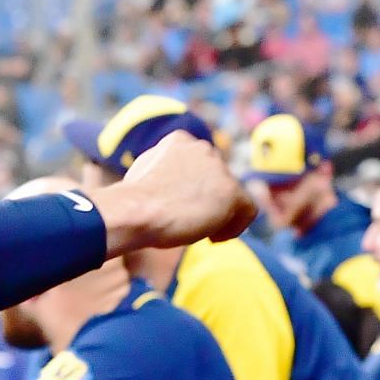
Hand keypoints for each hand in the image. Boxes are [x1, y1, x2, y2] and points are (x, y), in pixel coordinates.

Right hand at [93, 131, 255, 255]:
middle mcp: (203, 148)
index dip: (195, 188)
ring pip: (232, 195)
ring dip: (219, 215)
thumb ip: (166, 170)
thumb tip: (175, 182)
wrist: (135, 211)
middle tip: (192, 221)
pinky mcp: (231, 190)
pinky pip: (248, 209)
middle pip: (217, 179)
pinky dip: (234, 227)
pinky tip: (213, 239)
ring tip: (201, 232)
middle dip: (208, 200)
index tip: (183, 205)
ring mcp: (219, 168)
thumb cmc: (132, 201)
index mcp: (180, 140)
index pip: (200, 164)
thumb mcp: (146, 174)